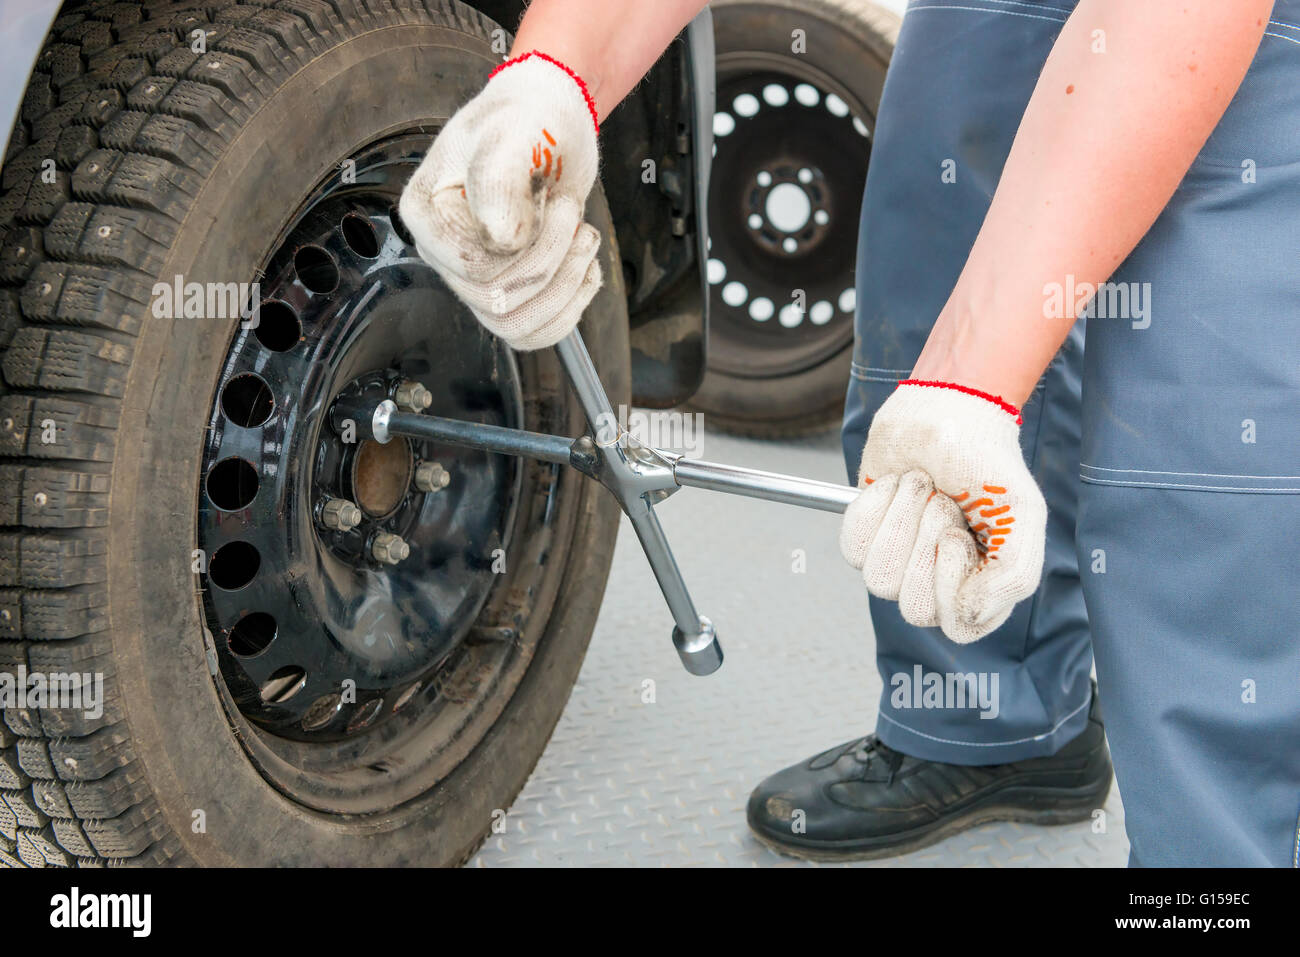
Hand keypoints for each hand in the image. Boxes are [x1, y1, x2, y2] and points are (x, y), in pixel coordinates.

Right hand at [398, 51, 601, 349]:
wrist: (550, 121)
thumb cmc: (527, 118)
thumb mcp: (514, 132)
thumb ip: (498, 178)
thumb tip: (501, 240)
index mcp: (426, 215)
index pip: (474, 267)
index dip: (526, 245)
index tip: (548, 196)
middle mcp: (441, 253)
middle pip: (497, 300)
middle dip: (552, 260)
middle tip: (571, 211)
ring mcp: (472, 278)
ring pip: (516, 325)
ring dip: (566, 288)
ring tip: (585, 238)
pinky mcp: (507, 291)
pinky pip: (532, 334)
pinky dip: (570, 310)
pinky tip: (586, 269)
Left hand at [839, 381, 1046, 642]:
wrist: (946, 410)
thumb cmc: (987, 462)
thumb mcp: (1023, 514)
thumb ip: (1012, 575)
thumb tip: (969, 615)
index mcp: (983, 587)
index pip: (957, 626)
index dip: (950, 585)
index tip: (958, 536)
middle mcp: (939, 583)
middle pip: (913, 608)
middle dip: (924, 544)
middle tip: (943, 503)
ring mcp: (900, 563)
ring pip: (879, 581)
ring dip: (901, 521)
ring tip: (922, 487)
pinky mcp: (867, 538)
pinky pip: (854, 549)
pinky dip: (874, 508)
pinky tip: (896, 485)